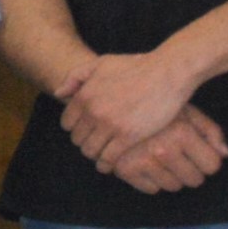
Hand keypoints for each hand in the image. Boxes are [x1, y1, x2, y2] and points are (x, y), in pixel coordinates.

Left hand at [56, 48, 201, 170]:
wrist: (169, 72)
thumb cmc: (137, 66)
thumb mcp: (102, 63)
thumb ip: (76, 76)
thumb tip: (58, 93)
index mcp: (84, 96)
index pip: (67, 124)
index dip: (76, 128)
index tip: (86, 131)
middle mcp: (93, 112)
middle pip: (77, 139)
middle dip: (85, 142)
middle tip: (96, 143)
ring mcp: (110, 125)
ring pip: (90, 151)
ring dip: (95, 154)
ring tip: (102, 154)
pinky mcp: (128, 136)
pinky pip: (108, 158)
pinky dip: (106, 164)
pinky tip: (110, 165)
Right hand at [103, 111, 227, 194]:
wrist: (116, 106)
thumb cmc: (159, 108)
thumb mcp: (189, 112)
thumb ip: (211, 132)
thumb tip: (225, 155)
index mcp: (181, 132)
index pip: (212, 166)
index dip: (209, 161)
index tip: (200, 153)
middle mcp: (162, 149)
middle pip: (194, 180)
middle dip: (193, 171)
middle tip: (183, 157)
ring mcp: (142, 161)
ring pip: (174, 186)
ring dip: (174, 177)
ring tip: (165, 160)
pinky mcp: (125, 169)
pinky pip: (152, 189)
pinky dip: (153, 181)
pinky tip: (148, 164)